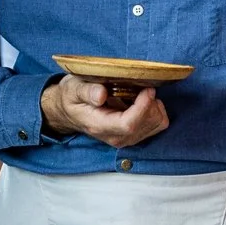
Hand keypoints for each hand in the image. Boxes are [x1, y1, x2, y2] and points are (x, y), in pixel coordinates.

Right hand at [39, 73, 169, 145]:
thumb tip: (101, 95)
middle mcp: (116, 137)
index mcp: (100, 126)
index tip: (147, 89)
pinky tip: (143, 100)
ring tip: (141, 92)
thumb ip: (86, 91)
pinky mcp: (134, 136)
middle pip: (146, 125)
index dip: (142, 107)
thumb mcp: (73, 88)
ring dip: (154, 106)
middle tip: (142, 85)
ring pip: (156, 125)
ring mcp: (126, 138)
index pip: (129, 124)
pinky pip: (157, 125)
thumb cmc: (72, 97)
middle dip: (150, 103)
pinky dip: (155, 110)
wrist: (68, 111)